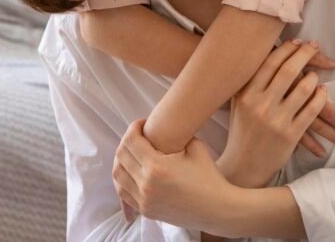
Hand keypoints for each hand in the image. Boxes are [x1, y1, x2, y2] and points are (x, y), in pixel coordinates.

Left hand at [113, 119, 235, 230]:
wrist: (216, 208)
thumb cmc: (209, 176)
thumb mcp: (195, 146)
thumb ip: (176, 135)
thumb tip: (163, 128)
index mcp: (157, 166)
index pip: (131, 141)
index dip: (134, 127)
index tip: (142, 123)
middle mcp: (146, 184)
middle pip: (121, 156)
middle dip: (126, 141)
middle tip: (137, 136)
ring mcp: (144, 200)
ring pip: (118, 176)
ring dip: (122, 160)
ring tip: (133, 153)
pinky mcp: (146, 210)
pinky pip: (124, 193)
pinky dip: (123, 179)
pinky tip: (132, 171)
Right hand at [216, 39, 334, 187]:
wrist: (242, 165)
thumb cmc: (241, 129)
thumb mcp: (239, 103)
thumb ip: (249, 80)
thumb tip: (269, 53)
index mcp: (246, 94)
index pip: (270, 62)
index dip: (286, 48)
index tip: (298, 41)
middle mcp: (260, 105)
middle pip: (288, 71)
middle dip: (305, 54)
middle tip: (314, 46)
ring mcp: (276, 121)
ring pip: (303, 90)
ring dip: (313, 78)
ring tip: (315, 75)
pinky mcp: (290, 135)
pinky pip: (311, 111)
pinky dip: (321, 98)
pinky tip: (323, 92)